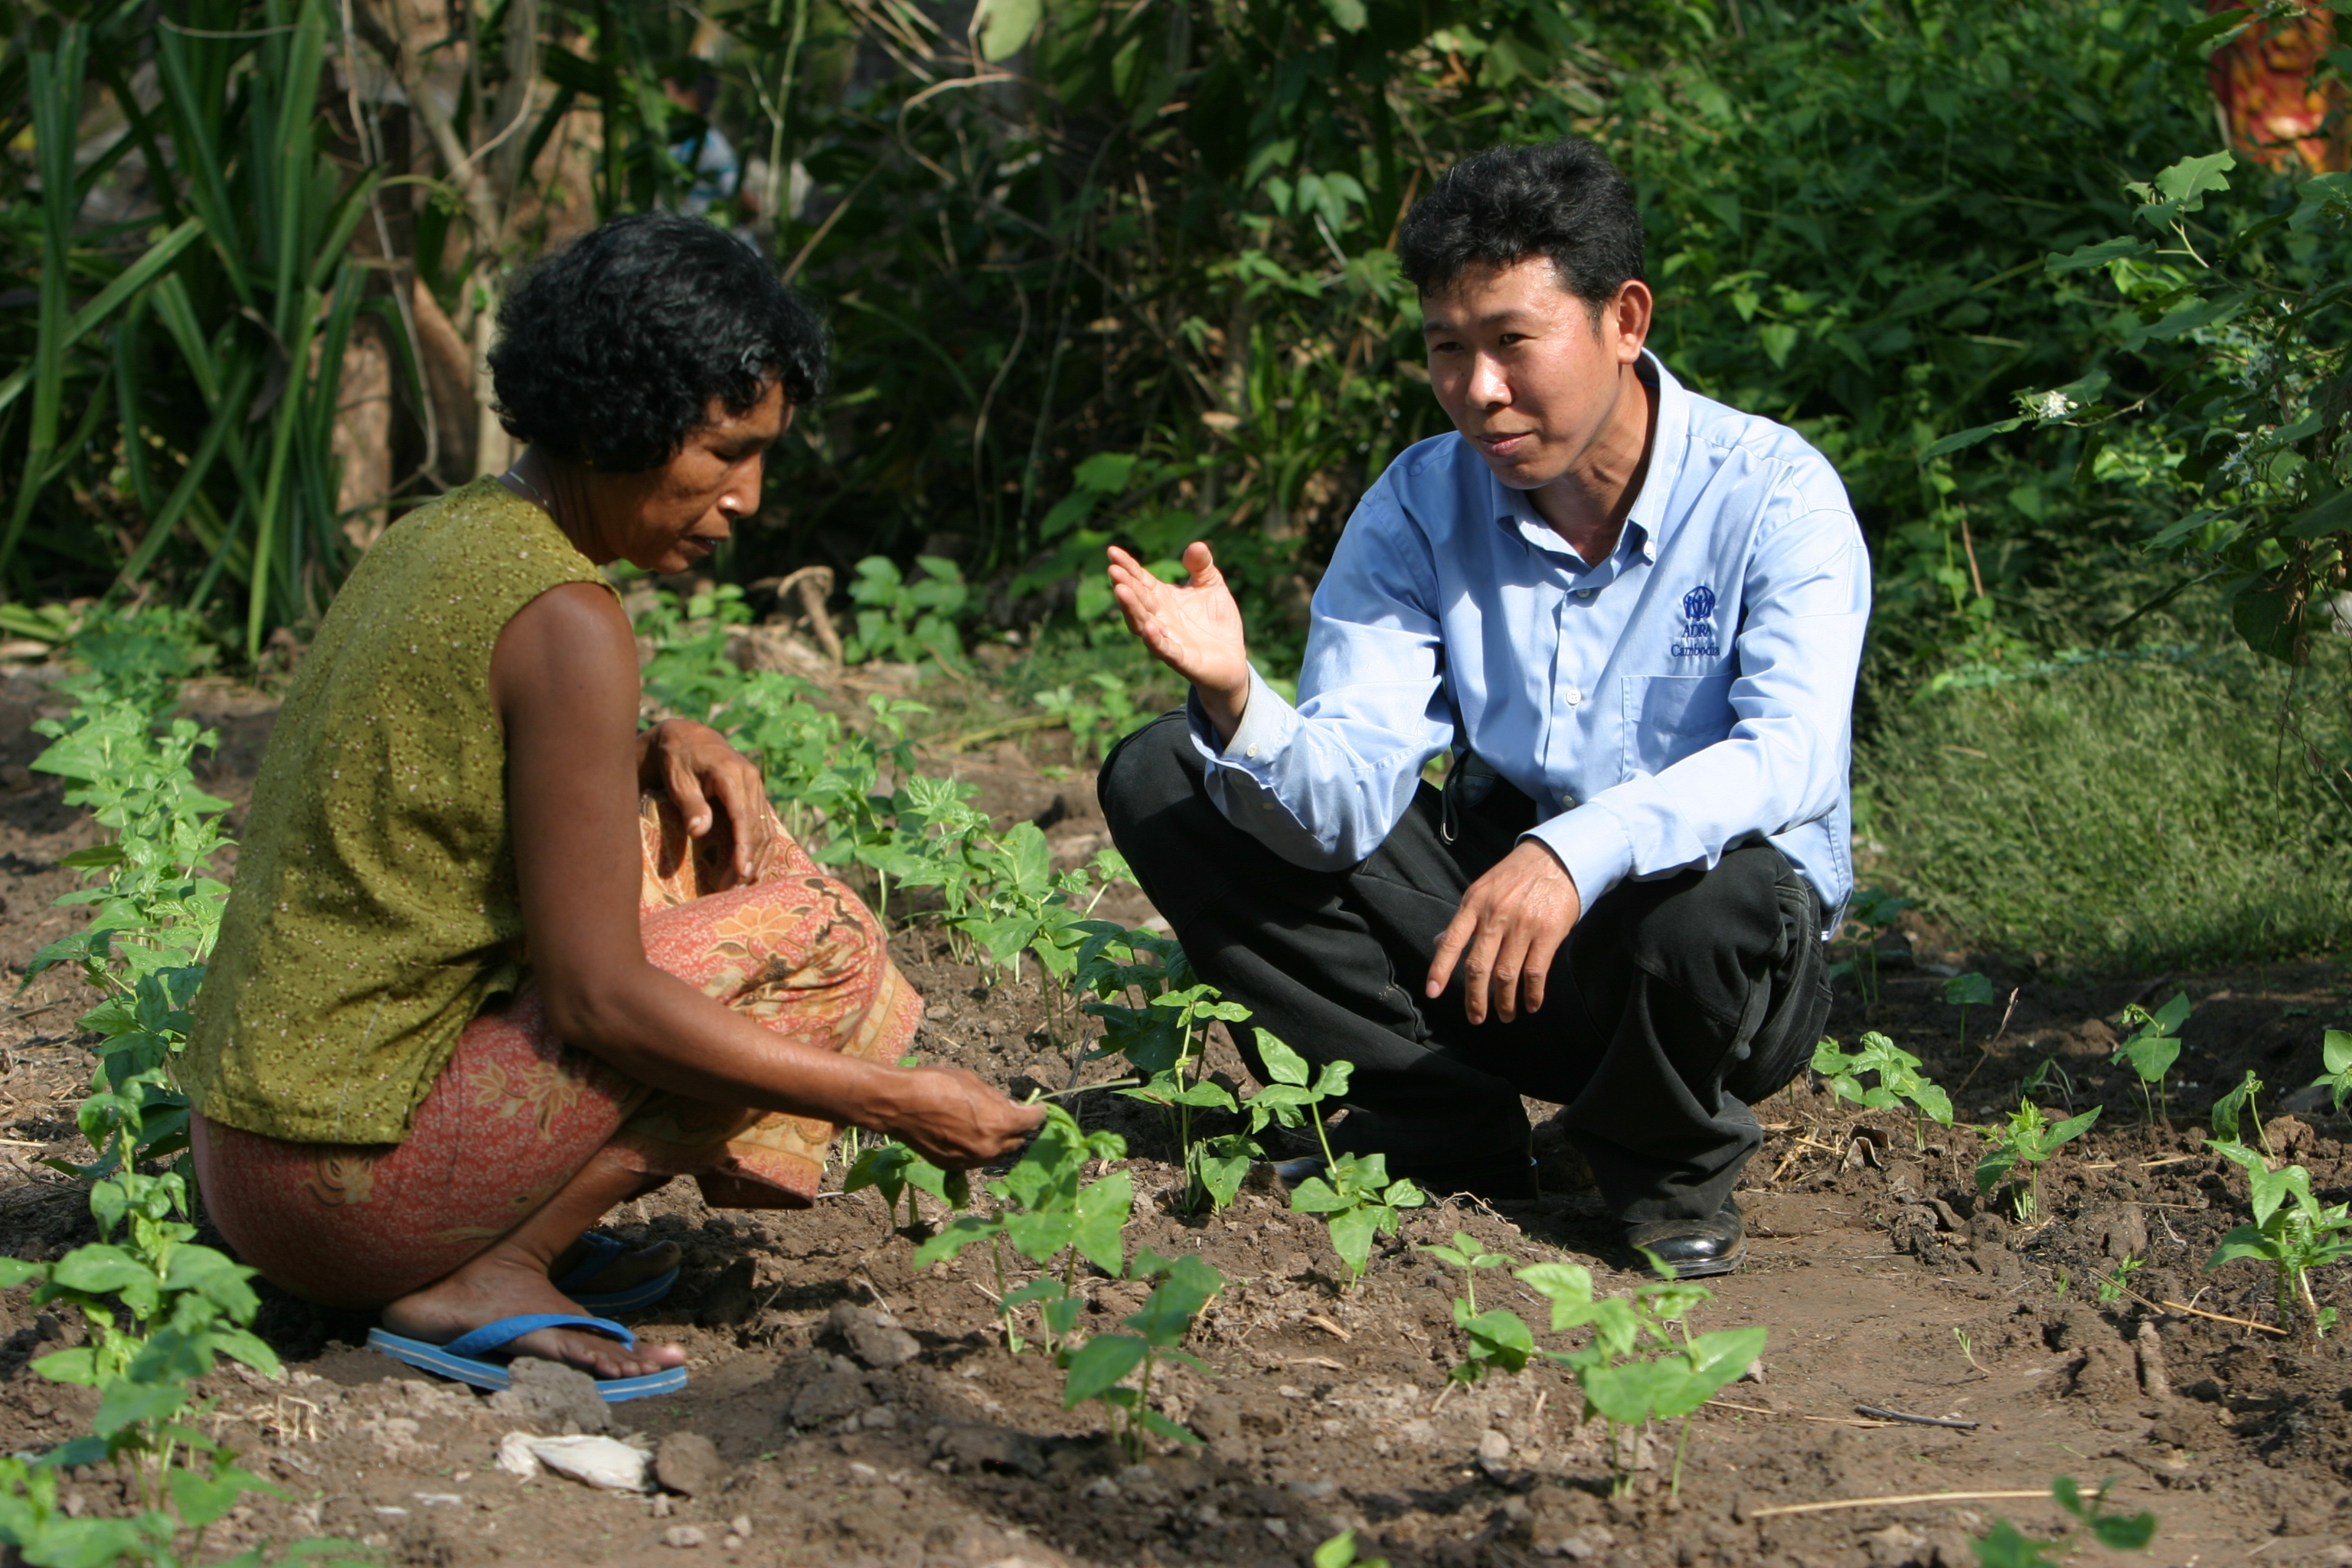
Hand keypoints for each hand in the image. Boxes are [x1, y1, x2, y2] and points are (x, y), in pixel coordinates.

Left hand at [636, 718, 778, 882]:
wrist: (687, 737)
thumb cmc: (677, 759)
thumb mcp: (677, 780)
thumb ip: (690, 805)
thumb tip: (699, 831)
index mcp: (732, 774)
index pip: (744, 817)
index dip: (744, 847)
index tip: (740, 872)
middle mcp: (751, 780)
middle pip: (757, 827)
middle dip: (749, 860)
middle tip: (734, 888)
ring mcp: (756, 787)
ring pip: (766, 829)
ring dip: (758, 858)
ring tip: (744, 884)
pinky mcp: (755, 794)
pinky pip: (764, 824)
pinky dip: (762, 848)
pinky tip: (754, 867)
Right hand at [883, 1066, 1047, 1168]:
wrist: (900, 1105)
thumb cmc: (936, 1085)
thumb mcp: (974, 1083)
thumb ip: (997, 1099)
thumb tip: (1010, 1107)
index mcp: (1001, 1123)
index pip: (1032, 1121)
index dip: (1037, 1112)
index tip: (1037, 1108)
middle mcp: (990, 1147)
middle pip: (1016, 1141)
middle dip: (1016, 1128)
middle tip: (1009, 1114)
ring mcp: (972, 1160)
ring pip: (996, 1153)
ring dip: (997, 1140)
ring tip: (985, 1124)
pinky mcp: (954, 1167)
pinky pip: (974, 1158)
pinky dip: (976, 1148)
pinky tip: (964, 1133)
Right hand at [1107, 541, 1251, 743]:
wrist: (1232, 660)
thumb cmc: (1217, 621)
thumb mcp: (1212, 585)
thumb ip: (1201, 566)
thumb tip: (1195, 545)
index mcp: (1163, 598)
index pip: (1141, 580)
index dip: (1127, 566)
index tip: (1112, 551)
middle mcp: (1159, 618)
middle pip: (1138, 600)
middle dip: (1125, 585)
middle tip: (1113, 569)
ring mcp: (1167, 639)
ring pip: (1142, 624)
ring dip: (1131, 608)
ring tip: (1120, 591)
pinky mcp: (1181, 659)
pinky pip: (1164, 649)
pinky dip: (1154, 640)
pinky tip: (1148, 627)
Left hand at [1425, 839, 1582, 1024]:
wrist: (1557, 859)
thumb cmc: (1516, 877)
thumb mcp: (1483, 889)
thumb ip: (1464, 919)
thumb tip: (1439, 942)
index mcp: (1474, 904)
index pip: (1452, 941)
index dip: (1440, 969)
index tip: (1432, 993)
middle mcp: (1495, 915)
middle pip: (1478, 966)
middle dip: (1475, 998)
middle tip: (1476, 1017)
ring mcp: (1522, 924)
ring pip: (1506, 975)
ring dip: (1504, 1002)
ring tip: (1505, 1015)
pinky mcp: (1548, 932)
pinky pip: (1535, 972)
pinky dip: (1532, 994)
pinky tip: (1530, 1004)